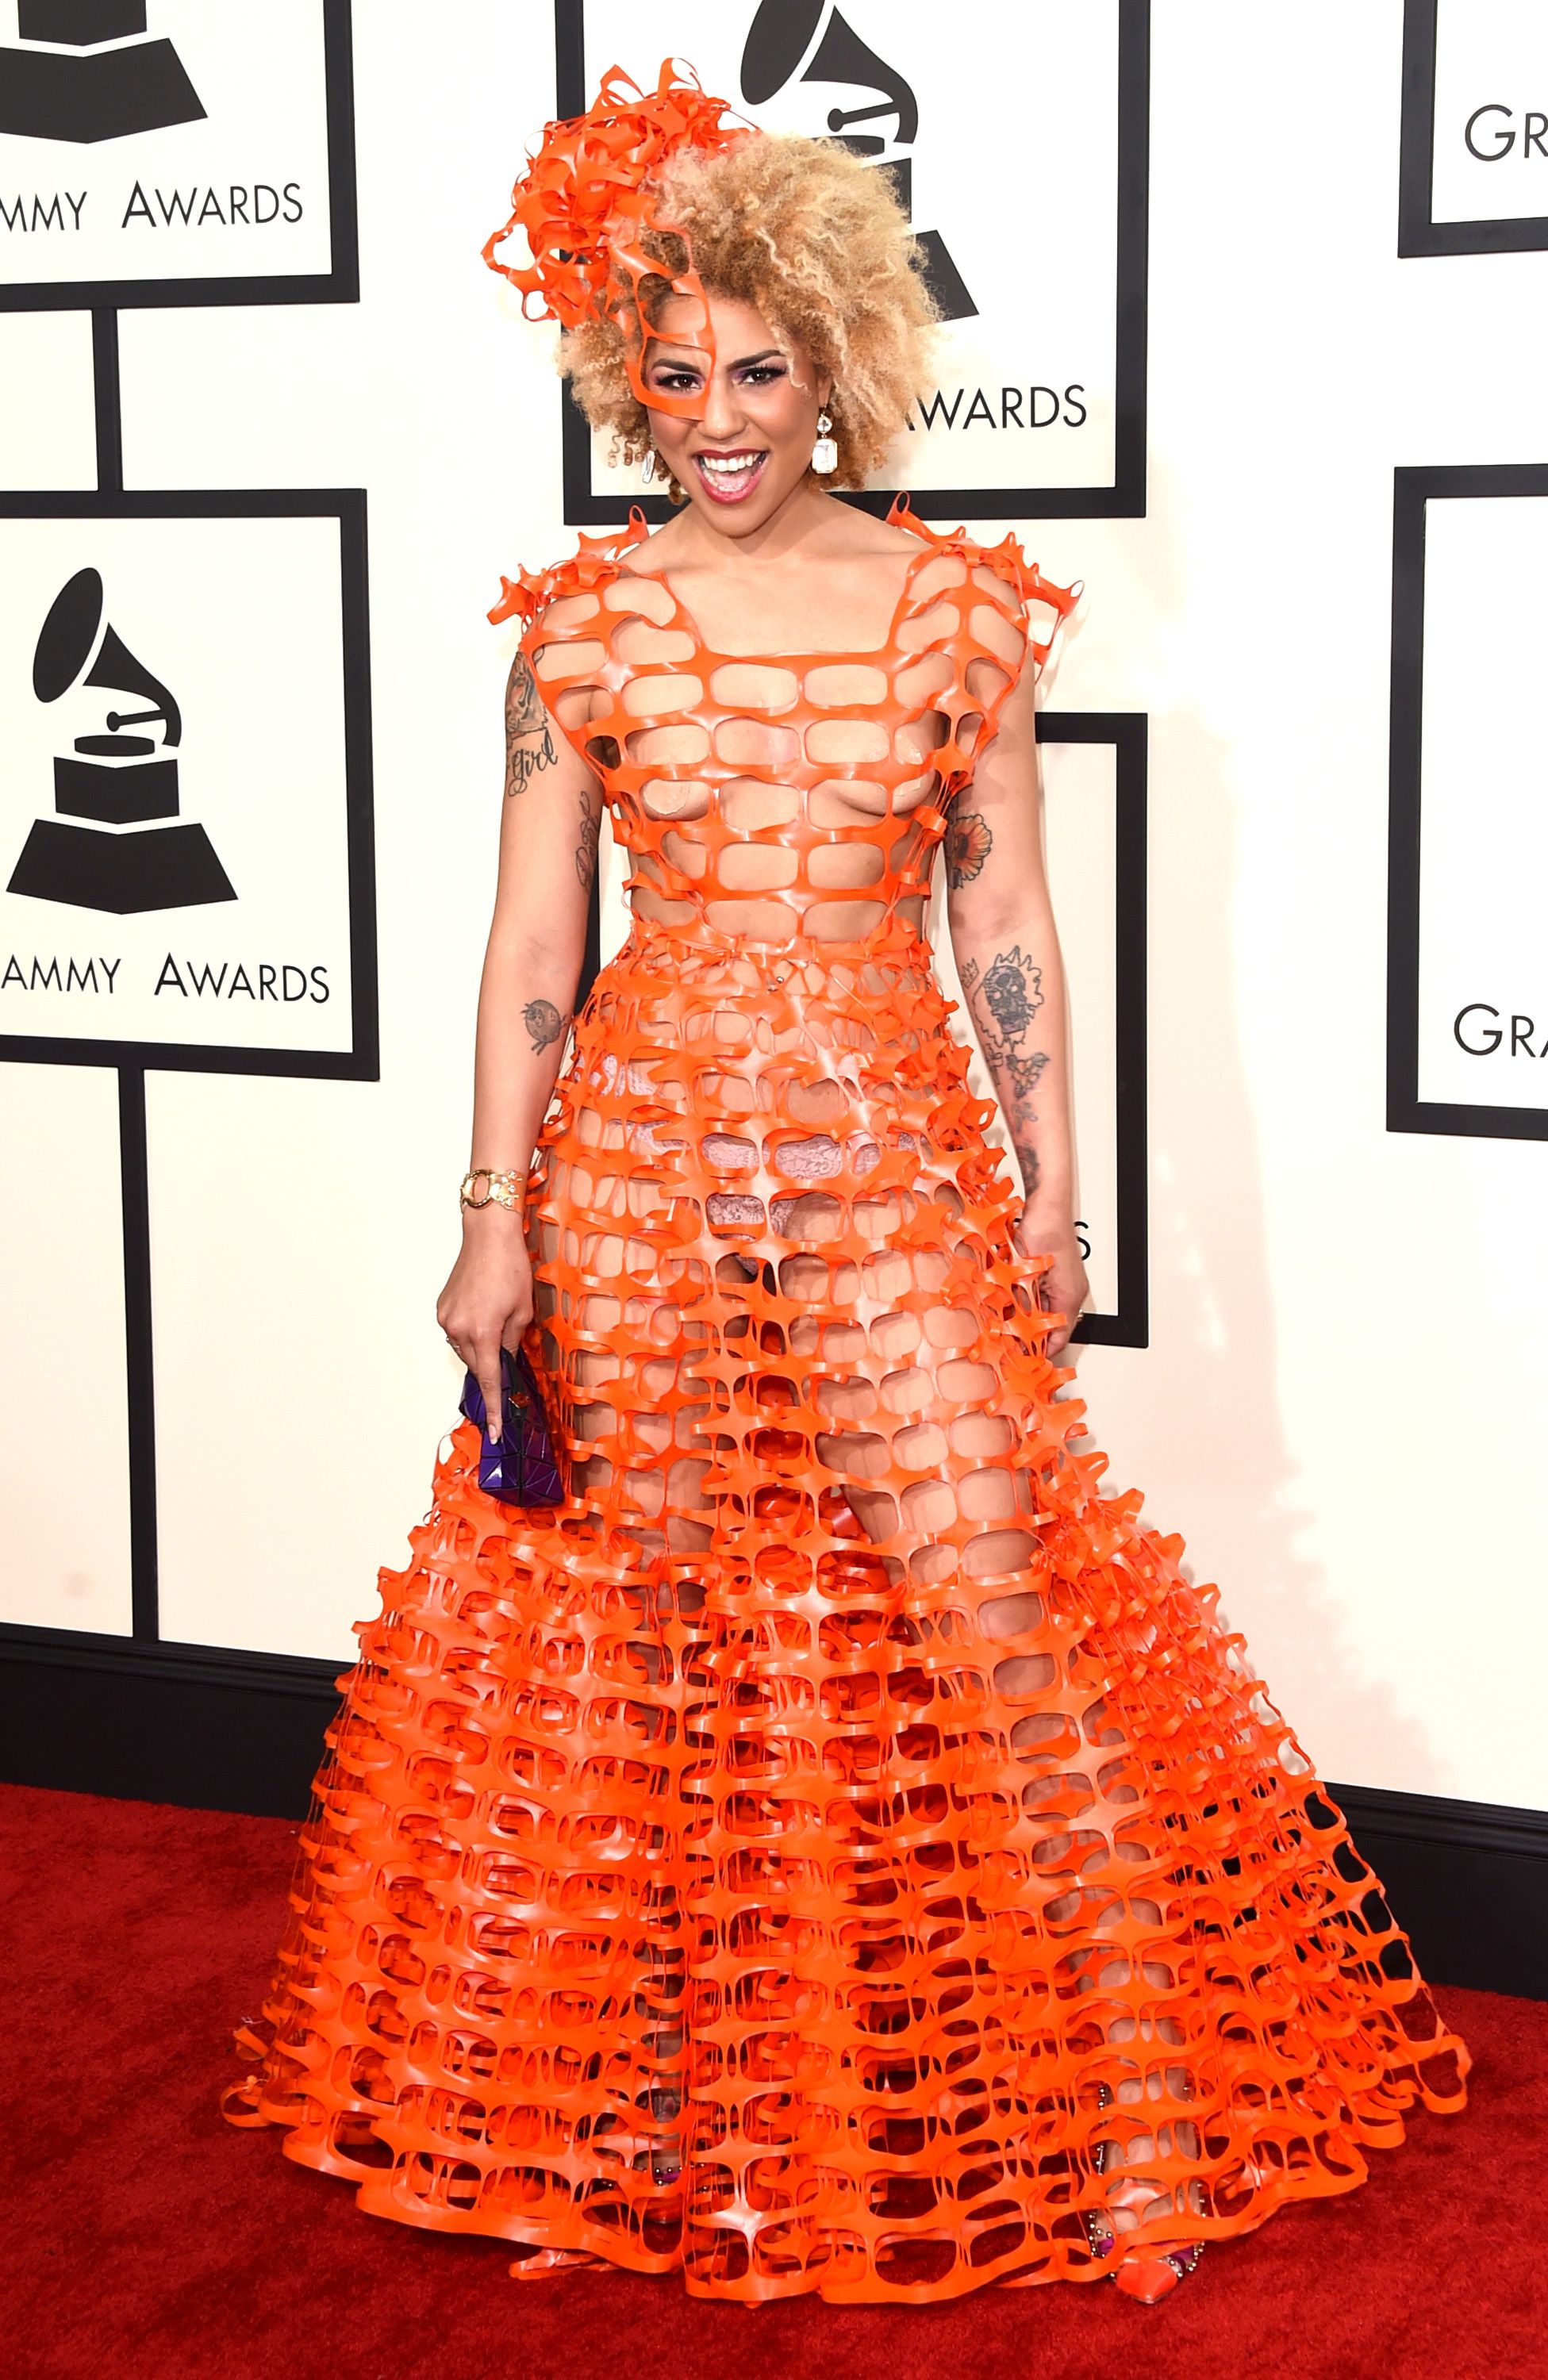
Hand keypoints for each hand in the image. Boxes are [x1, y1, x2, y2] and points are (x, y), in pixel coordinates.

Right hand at [436, 1206, 532, 1441]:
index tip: (493, 1430)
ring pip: (467, 1350)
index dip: (494, 1407)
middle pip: (478, 1366)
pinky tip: (484, 1315)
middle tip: (509, 1355)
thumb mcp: (522, 1311)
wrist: (488, 1237)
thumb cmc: (511, 1269)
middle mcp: (459, 1330)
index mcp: (484, 1333)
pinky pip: (458, 1334)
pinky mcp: (442, 1310)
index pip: (491, 1381)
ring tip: (497, 1321)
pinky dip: (471, 1334)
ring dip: (482, 1348)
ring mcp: (447, 1320)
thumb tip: (505, 1360)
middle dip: (493, 1368)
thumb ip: (512, 1342)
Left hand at [1013, 1210, 1089, 1358]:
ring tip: (1004, 1320)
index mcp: (1070, 1296)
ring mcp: (1063, 1282)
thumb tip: (1009, 1327)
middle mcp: (1071, 1292)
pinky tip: (1007, 1296)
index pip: (1060, 1339)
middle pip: (1051, 1326)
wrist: (1047, 1201)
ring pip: (1042, 1310)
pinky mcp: (1053, 1272)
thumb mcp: (1024, 1272)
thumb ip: (1019, 1303)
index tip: (1022, 1361)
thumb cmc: (1044, 1227)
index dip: (1039, 1352)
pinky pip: (1039, 1295)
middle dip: (1029, 1335)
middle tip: (1007, 1341)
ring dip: (1024, 1316)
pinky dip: (1024, 1299)